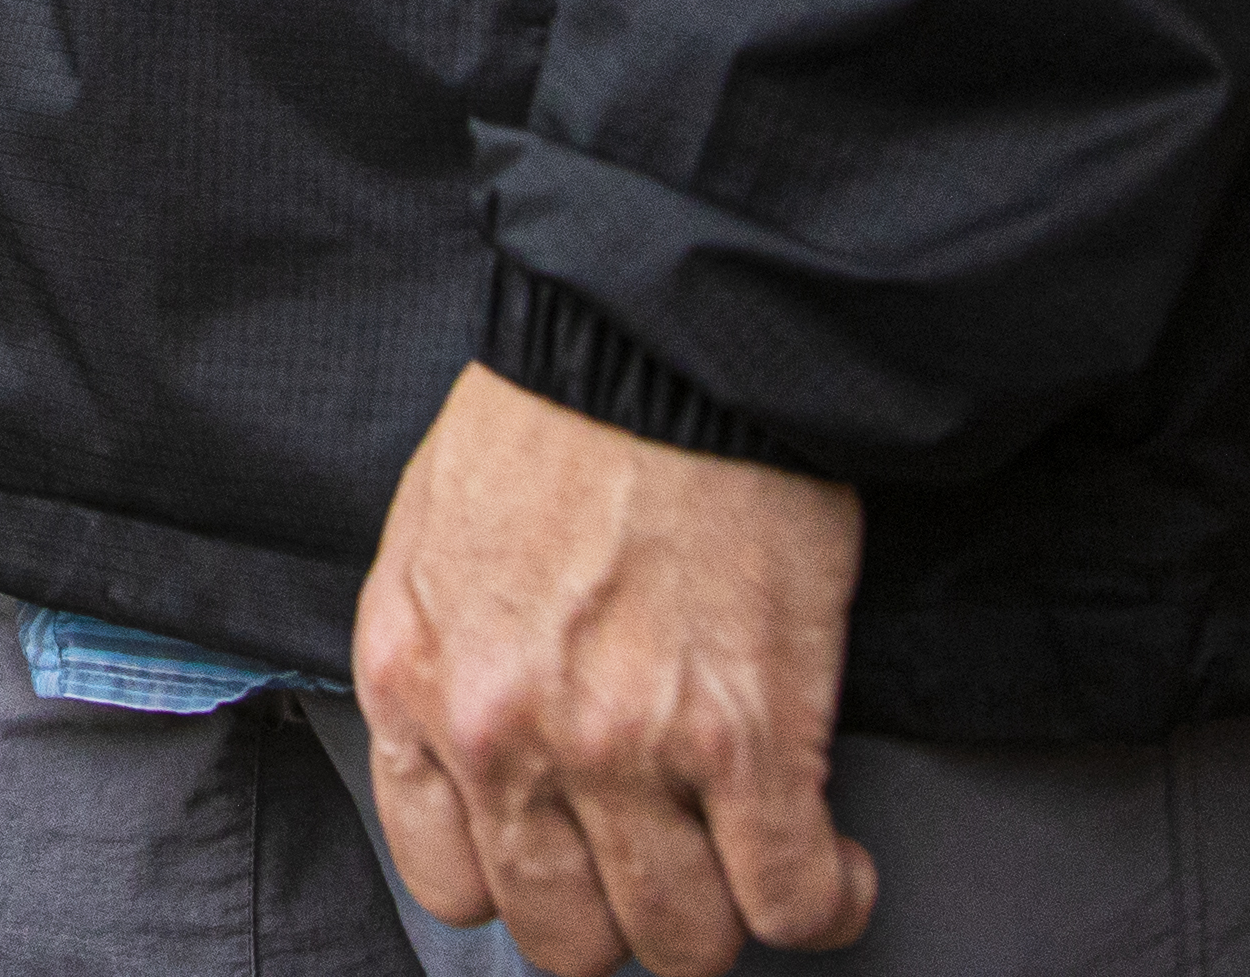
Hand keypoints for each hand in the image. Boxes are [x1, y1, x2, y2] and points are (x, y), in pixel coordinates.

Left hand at [352, 366, 876, 974]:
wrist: (659, 333)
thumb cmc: (555, 415)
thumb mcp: (433, 543)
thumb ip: (446, 665)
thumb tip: (481, 760)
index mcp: (415, 683)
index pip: (451, 885)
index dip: (527, 888)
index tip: (575, 867)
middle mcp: (504, 736)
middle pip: (570, 935)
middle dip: (627, 919)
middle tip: (672, 871)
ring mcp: (623, 748)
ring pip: (683, 940)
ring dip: (727, 919)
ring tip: (755, 871)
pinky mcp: (746, 738)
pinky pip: (789, 900)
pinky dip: (823, 904)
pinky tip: (834, 870)